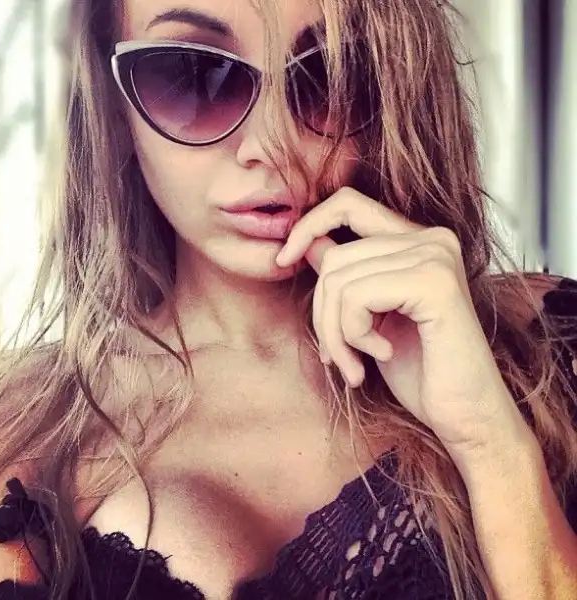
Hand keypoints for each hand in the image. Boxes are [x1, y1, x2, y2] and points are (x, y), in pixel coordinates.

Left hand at [275, 187, 531, 459]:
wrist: (464, 415)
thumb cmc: (419, 369)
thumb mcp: (369, 315)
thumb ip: (347, 274)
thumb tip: (307, 243)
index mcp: (417, 240)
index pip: (347, 204)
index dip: (308, 225)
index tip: (282, 261)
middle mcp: (431, 239)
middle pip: (334, 257)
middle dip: (322, 315)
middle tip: (337, 356)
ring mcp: (436, 256)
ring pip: (338, 280)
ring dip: (336, 333)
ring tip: (356, 363)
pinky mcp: (434, 283)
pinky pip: (356, 297)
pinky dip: (354, 334)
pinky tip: (382, 355)